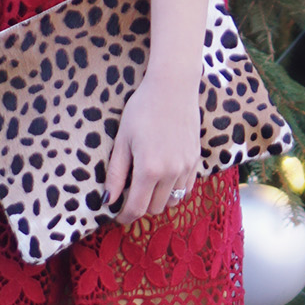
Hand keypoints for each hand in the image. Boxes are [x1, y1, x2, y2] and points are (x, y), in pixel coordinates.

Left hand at [103, 74, 200, 221]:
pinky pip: (187, 188)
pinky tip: (164, 175)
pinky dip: (174, 189)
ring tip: (147, 183)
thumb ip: (116, 174)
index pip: (137, 208)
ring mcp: (186, 167)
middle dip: (141, 206)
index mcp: (149, 169)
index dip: (125, 216)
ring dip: (158, 198)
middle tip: (130, 192)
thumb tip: (108, 200)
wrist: (173, 88)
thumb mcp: (123, 140)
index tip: (117, 216)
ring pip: (172, 200)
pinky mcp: (196, 160)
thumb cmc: (142, 109)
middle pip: (155, 208)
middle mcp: (171, 173)